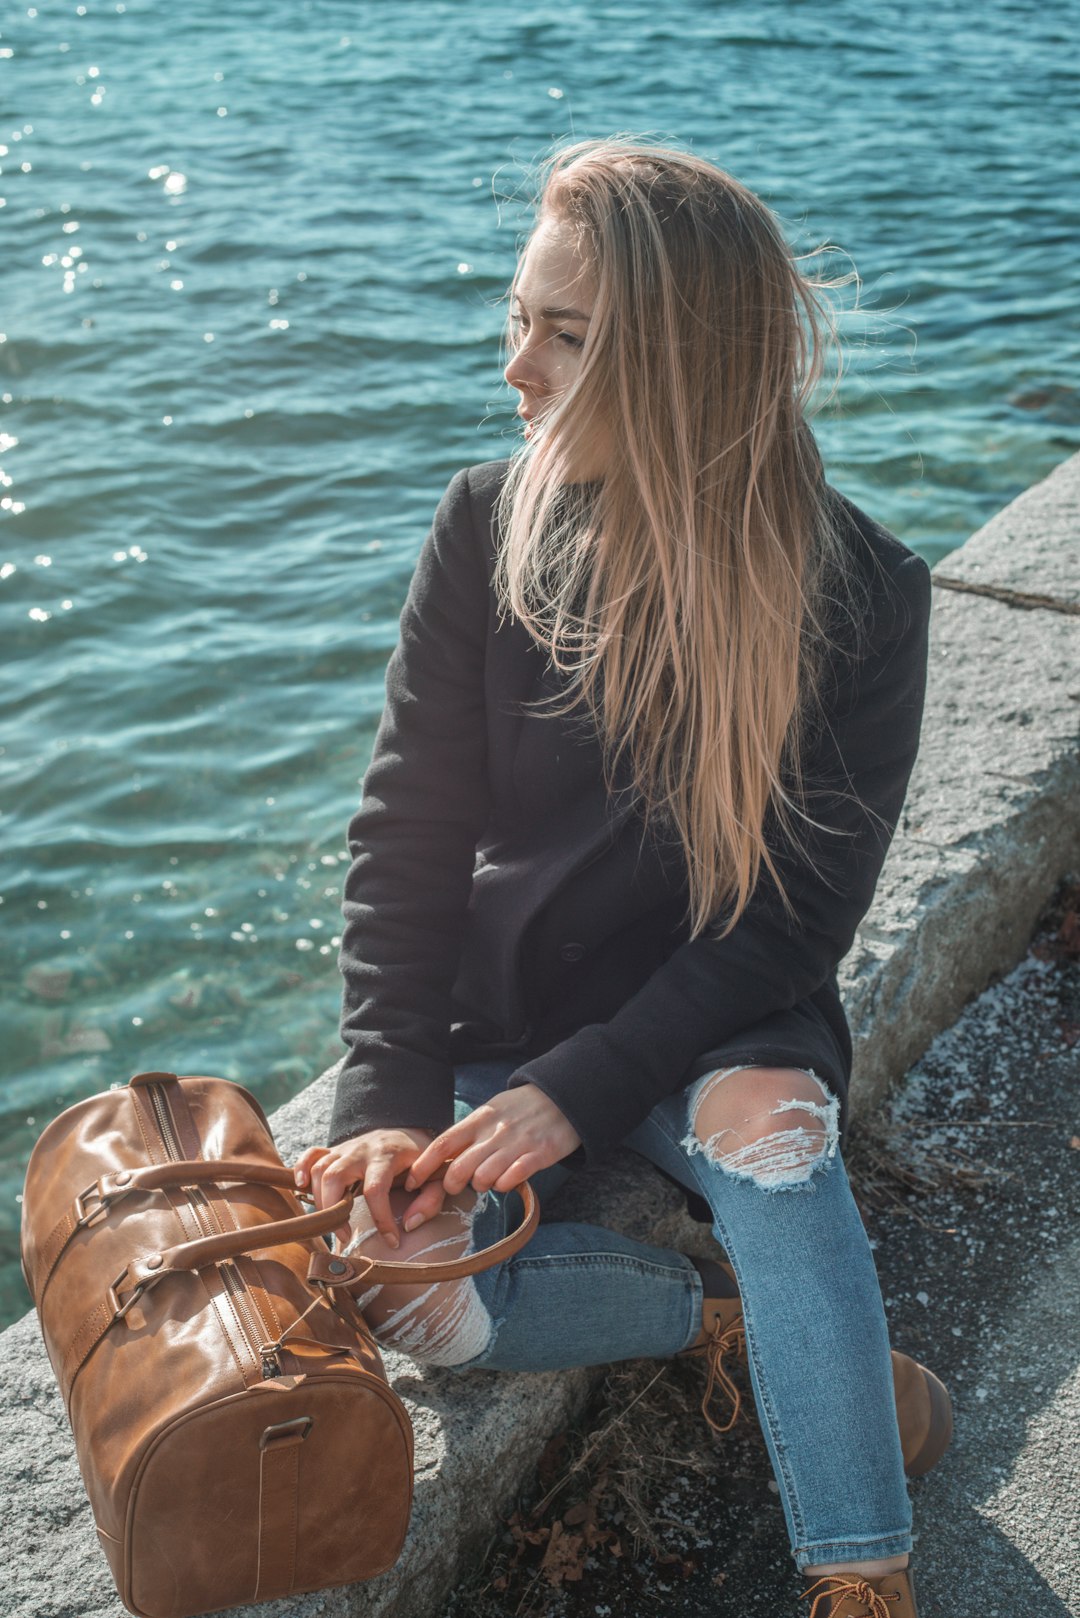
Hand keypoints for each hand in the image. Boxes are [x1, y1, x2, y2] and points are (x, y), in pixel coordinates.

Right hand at [292, 1126, 437, 1249]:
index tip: (392, 1241)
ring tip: (332, 1222)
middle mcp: (362, 1150)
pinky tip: (302, 1188)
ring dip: (319, 1198)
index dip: (381, 1219)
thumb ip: (431, 1199)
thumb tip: (410, 1224)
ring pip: (320, 1169)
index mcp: (387, 1155)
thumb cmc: (422, 1159)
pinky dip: (301, 1169)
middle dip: (335, 1210)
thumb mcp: (436, 1175)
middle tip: (347, 1235)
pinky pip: (311, 1154)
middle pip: (335, 1177)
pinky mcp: (336, 1151)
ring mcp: (346, 1149)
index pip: (376, 1190)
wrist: (409, 1131)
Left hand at [404, 1082, 581, 1198]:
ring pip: (483, 1179)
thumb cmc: (521, 1108)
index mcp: (479, 1119)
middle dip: (452, 1184)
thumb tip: (442, 1156)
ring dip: (482, 1185)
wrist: (563, 1098)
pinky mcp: (539, 1155)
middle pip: (459, 1169)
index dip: (423, 1166)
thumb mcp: (491, 1111)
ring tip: (490, 1179)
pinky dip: (505, 1185)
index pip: (442, 1144)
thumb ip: (469, 1132)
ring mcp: (517, 1144)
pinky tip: (509, 1179)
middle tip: (458, 1186)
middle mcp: (495, 1131)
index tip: (411, 1183)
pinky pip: (512, 1180)